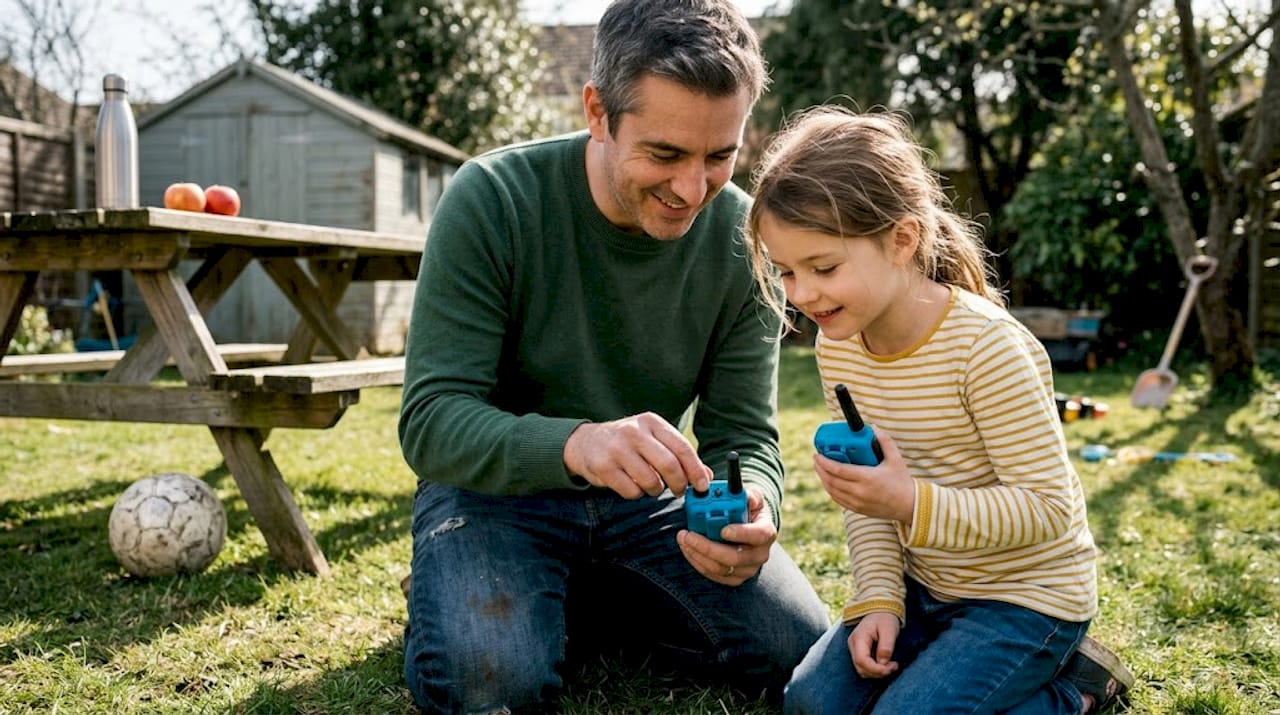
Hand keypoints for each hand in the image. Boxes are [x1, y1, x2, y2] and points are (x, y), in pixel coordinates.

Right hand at [563, 413, 711, 498]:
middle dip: (680, 484)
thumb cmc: (627, 443)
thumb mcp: (653, 439)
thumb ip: (678, 455)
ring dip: (656, 490)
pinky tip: (632, 485)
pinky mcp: (604, 467)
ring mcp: (617, 449)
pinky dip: (637, 494)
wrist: (586, 442)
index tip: (703, 486)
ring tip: (651, 484)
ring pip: (651, 481)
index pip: (682, 448)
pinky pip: (632, 491)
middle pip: (669, 465)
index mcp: (652, 422)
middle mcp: (634, 432)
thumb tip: (705, 477)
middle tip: (680, 491)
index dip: (696, 470)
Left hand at [677, 487, 773, 585]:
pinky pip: (713, 574)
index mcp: (767, 532)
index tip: (722, 530)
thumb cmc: (749, 511)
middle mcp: (760, 554)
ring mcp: (747, 569)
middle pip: (734, 558)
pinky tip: (688, 548)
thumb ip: (750, 495)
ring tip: (684, 539)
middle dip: (708, 547)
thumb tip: (746, 497)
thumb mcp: (753, 498)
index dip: (741, 534)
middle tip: (689, 535)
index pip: (758, 536)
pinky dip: (697, 561)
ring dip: (698, 554)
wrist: (749, 528)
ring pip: (720, 568)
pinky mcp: (734, 578)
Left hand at [813, 428, 914, 523]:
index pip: (838, 470)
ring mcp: (857, 502)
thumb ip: (885, 441)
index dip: (824, 462)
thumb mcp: (896, 459)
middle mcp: (859, 492)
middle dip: (820, 469)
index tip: (817, 454)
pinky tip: (829, 482)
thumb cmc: (902, 481)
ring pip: (832, 491)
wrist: (909, 506)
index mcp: (867, 478)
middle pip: (831, 480)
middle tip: (816, 459)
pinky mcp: (857, 510)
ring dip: (823, 479)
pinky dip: (830, 490)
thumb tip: (874, 427)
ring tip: (820, 469)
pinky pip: (838, 500)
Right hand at [848, 612, 899, 678]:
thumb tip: (883, 663)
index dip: (875, 669)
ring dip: (877, 672)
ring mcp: (855, 649)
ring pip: (862, 670)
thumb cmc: (885, 618)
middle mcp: (853, 644)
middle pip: (860, 667)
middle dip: (877, 672)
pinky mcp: (860, 652)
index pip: (861, 660)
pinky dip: (876, 669)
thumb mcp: (889, 630)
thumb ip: (886, 646)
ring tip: (892, 665)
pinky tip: (886, 664)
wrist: (881, 611)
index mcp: (859, 638)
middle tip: (894, 667)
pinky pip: (865, 666)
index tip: (890, 669)